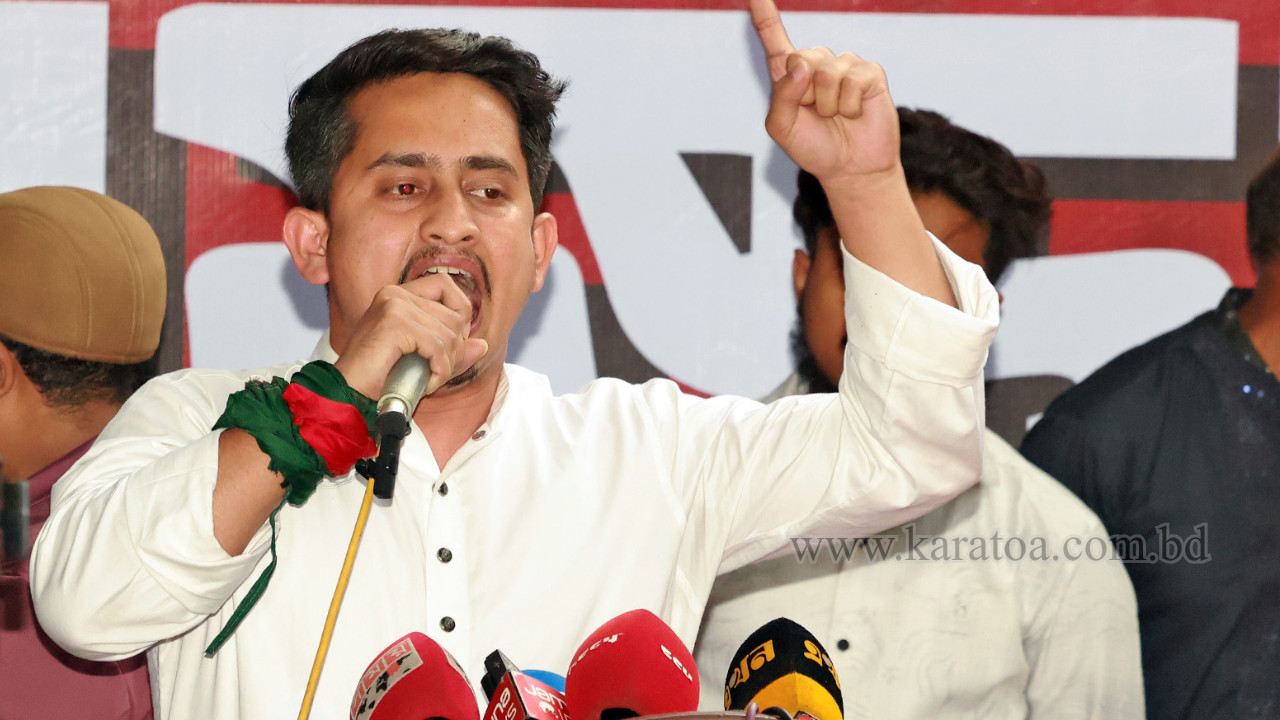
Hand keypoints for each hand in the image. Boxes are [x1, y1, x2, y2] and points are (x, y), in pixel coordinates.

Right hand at [333, 274, 487, 400]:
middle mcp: (396, 294)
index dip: (460, 314)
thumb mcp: (423, 359)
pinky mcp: (394, 323)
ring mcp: (394, 305)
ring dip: (446, 365)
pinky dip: (438, 371)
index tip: (450, 344)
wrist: (349, 394)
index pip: (446, 285)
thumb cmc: (379, 377)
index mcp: (400, 295)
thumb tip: (483, 344)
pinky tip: (425, 384)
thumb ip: (452, 350)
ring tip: (427, 379)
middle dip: (455, 350)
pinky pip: (438, 346)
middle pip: (454, 314)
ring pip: (449, 333)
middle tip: (437, 370)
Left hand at [751, 0, 900, 183]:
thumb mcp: (783, 129)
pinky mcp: (869, 73)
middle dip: (805, 94)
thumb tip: (802, 64)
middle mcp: (816, 65)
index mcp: (789, 76)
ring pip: (827, 72)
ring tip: (836, 117)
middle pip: (801, 57)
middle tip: (817, 115)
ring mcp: (844, 66)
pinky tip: (855, 114)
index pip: (775, 40)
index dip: (765, 17)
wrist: (851, 170)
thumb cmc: (814, 149)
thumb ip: (783, 97)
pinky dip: (849, 105)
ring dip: (829, 104)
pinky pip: (852, 80)